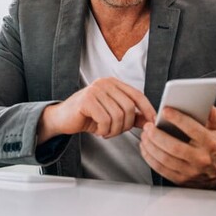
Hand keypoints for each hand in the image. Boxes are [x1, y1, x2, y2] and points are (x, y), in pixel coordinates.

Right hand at [37, 77, 155, 143]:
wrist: (63, 119)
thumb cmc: (87, 116)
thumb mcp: (113, 115)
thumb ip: (131, 116)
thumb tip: (150, 121)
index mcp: (113, 83)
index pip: (137, 95)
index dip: (147, 109)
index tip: (152, 122)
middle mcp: (105, 83)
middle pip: (129, 107)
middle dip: (125, 125)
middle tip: (116, 132)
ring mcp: (95, 90)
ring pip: (118, 115)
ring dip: (114, 130)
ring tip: (106, 132)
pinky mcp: (86, 100)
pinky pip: (105, 120)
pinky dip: (105, 130)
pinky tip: (99, 131)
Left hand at [140, 106, 215, 188]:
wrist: (213, 174)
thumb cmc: (210, 148)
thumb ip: (213, 117)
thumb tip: (208, 107)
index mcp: (209, 143)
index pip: (193, 129)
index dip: (177, 119)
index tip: (165, 111)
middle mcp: (200, 158)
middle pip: (174, 147)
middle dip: (157, 135)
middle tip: (148, 125)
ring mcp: (190, 171)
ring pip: (165, 158)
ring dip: (150, 145)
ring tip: (145, 135)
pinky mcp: (179, 179)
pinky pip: (160, 168)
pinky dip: (149, 157)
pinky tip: (145, 147)